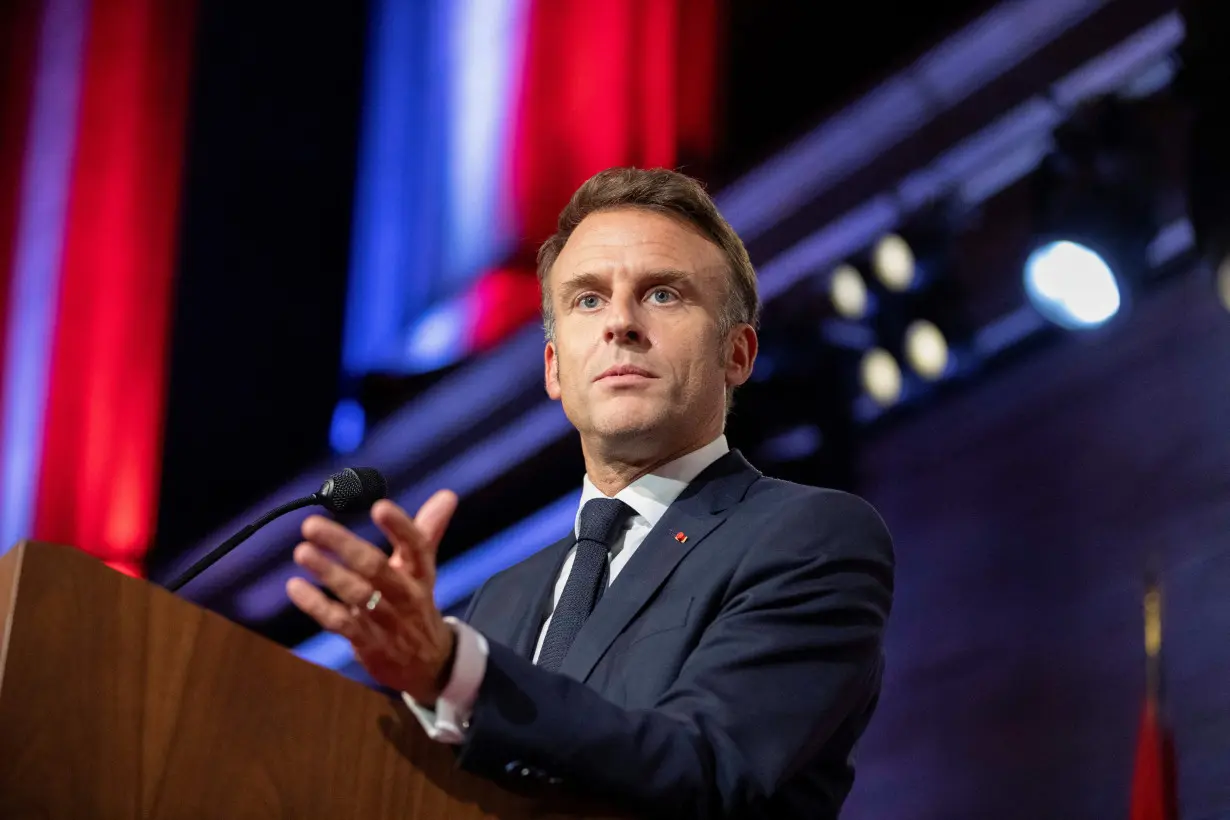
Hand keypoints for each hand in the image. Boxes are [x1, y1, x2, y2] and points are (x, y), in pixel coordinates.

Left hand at [285, 490, 458, 702]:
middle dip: (344, 545)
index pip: (416, 546)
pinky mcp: (369, 643)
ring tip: (302, 551)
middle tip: (312, 525)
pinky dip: (317, 605)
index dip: (400, 527)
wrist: (429, 663)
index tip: (379, 506)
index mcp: (420, 573)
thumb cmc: (417, 605)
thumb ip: (429, 530)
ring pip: (357, 594)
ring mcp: (387, 621)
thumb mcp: (424, 570)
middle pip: (377, 568)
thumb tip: (447, 494)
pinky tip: (296, 587)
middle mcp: (406, 595)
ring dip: (328, 573)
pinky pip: (340, 623)